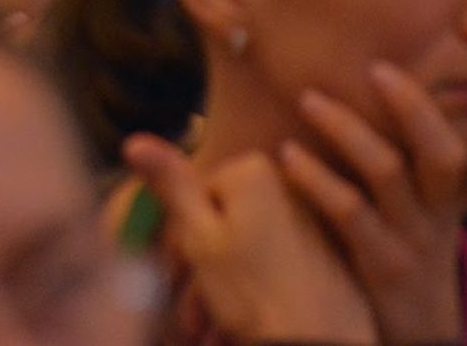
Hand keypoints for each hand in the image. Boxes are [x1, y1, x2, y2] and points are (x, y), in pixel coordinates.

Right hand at [124, 133, 375, 343]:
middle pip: (224, 215)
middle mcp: (291, 185)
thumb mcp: (199, 237)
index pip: (197, 188)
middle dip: (205, 263)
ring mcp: (315, 221)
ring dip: (227, 283)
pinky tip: (253, 321)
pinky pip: (279, 264)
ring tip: (219, 324)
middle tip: (195, 310)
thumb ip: (171, 186)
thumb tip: (135, 141)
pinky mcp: (331, 256)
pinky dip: (261, 289)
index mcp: (256, 171)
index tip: (187, 268)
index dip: (186, 232)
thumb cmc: (254, 295)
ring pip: (249, 244)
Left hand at [280, 62, 466, 344]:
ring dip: (346, 129)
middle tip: (378, 70)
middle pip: (444, 154)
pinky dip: (316, 177)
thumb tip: (377, 94)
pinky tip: (288, 154)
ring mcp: (410, 235)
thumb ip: (407, 158)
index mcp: (452, 195)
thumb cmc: (397, 243)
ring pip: (388, 171)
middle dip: (415, 107)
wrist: (403, 324)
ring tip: (309, 100)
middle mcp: (438, 210)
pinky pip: (348, 210)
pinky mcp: (378, 258)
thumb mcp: (419, 207)